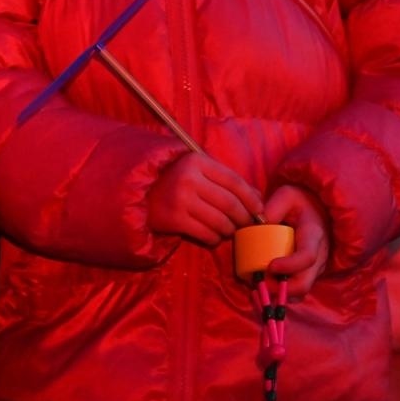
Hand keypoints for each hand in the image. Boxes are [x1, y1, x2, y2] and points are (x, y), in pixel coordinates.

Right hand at [148, 152, 264, 245]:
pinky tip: (214, 237)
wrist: (140, 192)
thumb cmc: (175, 180)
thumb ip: (226, 180)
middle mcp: (189, 179)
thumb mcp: (199, 171)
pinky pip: (205, 234)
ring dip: (229, 230)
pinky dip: (215, 239)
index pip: (234, 181)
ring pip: (219, 221)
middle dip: (243, 218)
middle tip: (246, 224)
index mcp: (197, 161)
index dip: (251, 198)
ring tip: (229, 230)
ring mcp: (180, 199)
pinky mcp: (173, 219)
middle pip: (229, 203)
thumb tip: (258, 197)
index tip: (259, 210)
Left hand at [259, 185, 329, 298]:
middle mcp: (319, 256)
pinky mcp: (310, 274)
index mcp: (314, 235)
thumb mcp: (287, 195)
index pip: (307, 257)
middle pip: (304, 283)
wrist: (319, 211)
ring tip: (260, 283)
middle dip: (280, 289)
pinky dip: (283, 293)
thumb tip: (258, 224)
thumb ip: (273, 207)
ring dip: (280, 293)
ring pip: (301, 291)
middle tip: (260, 282)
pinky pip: (298, 291)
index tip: (270, 266)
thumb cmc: (300, 202)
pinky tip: (267, 285)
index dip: (289, 266)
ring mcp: (316, 268)